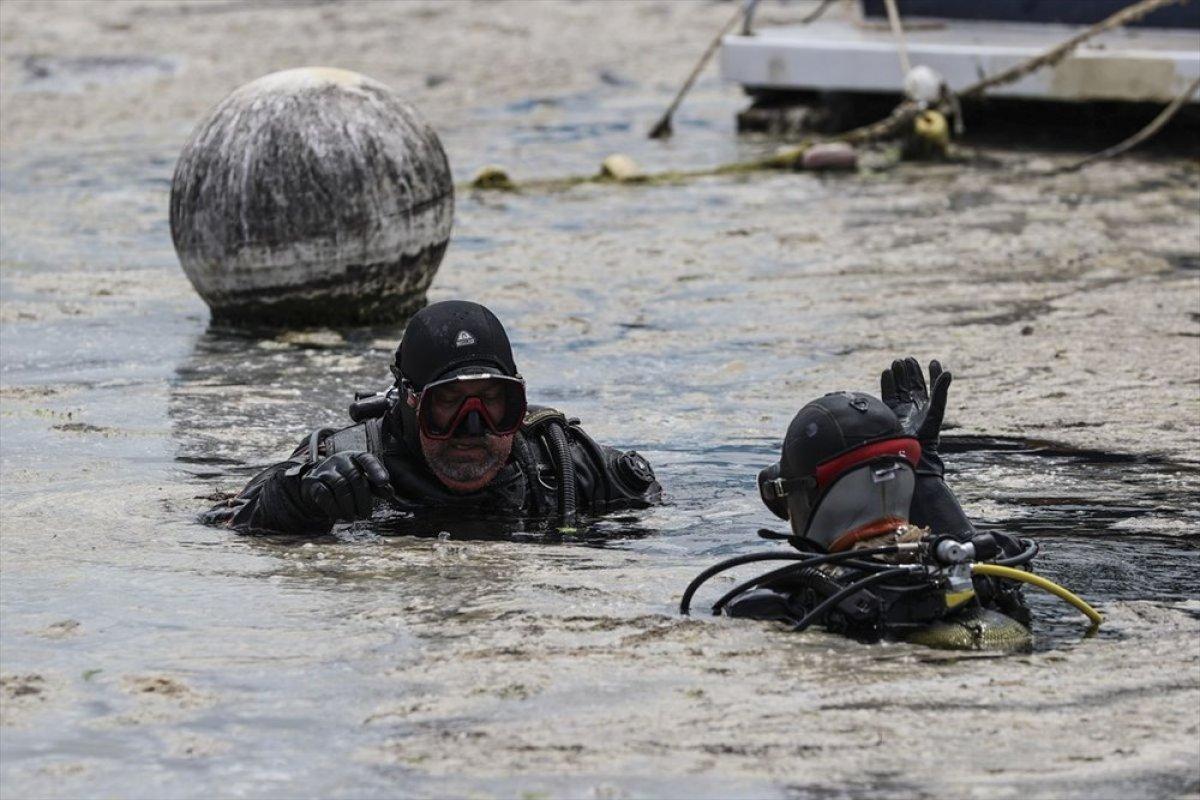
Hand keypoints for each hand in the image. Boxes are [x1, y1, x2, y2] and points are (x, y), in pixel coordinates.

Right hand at [300, 452, 392, 521]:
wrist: (316, 484)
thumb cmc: (346, 481)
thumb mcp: (363, 481)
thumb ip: (377, 486)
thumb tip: (390, 493)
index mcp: (355, 457)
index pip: (367, 459)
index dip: (376, 470)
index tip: (384, 482)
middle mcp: (340, 460)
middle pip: (355, 477)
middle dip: (363, 499)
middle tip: (366, 515)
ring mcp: (325, 470)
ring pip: (340, 485)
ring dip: (349, 505)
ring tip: (353, 518)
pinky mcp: (313, 482)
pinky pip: (324, 494)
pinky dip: (333, 508)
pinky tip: (339, 516)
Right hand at [880, 357, 951, 474]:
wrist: (912, 448)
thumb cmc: (928, 431)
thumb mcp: (937, 409)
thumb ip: (940, 391)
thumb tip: (948, 372)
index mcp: (929, 404)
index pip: (932, 385)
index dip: (934, 373)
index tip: (933, 362)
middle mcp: (915, 404)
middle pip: (913, 383)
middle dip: (911, 371)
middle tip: (908, 359)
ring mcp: (902, 407)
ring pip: (900, 386)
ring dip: (899, 374)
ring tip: (897, 362)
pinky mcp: (890, 410)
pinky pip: (888, 394)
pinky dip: (887, 383)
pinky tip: (887, 372)